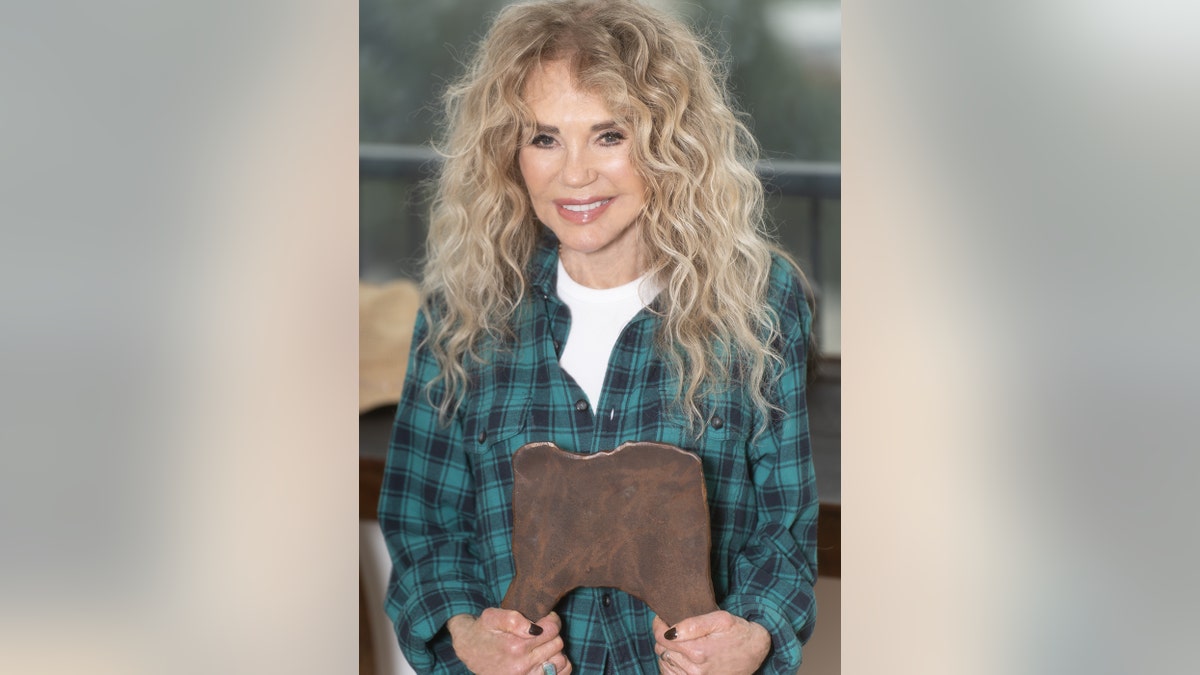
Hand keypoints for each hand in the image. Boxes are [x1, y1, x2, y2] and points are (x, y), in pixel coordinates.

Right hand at [447, 608, 572, 674]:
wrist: (469, 650)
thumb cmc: (482, 630)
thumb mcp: (492, 616)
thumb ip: (514, 619)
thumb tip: (535, 628)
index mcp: (516, 647)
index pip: (552, 630)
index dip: (551, 619)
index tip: (545, 617)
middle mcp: (522, 666)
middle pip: (557, 644)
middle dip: (552, 633)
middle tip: (541, 630)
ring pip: (561, 661)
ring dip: (555, 650)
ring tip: (542, 644)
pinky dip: (558, 666)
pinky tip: (547, 657)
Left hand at [652, 611, 769, 674]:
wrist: (755, 652)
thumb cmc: (738, 632)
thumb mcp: (720, 619)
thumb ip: (693, 624)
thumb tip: (669, 631)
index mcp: (697, 651)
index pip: (660, 637)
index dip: (658, 624)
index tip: (663, 618)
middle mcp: (694, 670)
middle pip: (660, 649)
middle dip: (664, 636)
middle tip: (674, 628)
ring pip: (664, 663)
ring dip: (667, 651)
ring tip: (680, 642)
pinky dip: (670, 665)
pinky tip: (679, 656)